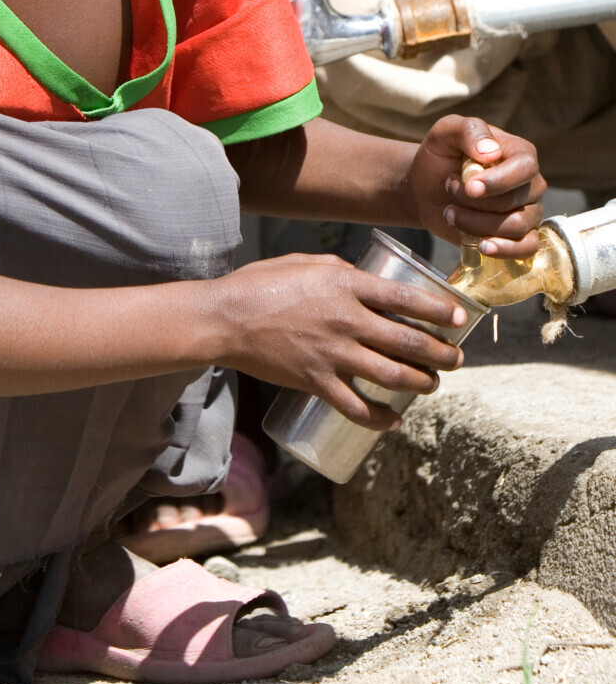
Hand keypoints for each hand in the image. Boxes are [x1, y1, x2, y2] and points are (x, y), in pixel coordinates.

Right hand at [221, 253, 466, 430]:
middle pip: (408, 342)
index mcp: (346, 287)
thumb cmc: (262, 283)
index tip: (459, 319)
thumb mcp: (306, 263)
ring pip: (392, 377)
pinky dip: (380, 419)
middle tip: (455, 358)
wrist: (224, 319)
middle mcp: (346, 321)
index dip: (439, 311)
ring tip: (432, 384)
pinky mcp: (315, 382)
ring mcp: (332, 355)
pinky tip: (394, 420)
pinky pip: (356, 408)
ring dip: (421, 384)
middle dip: (441, 354)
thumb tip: (368, 279)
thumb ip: (341, 271)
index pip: (406, 299)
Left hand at [410, 116, 544, 257]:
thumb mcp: (445, 132)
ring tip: (449, 213)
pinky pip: (527, 248)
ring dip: (476, 223)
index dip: (499, 181)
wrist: (425, 188)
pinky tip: (481, 246)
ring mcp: (528, 211)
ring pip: (515, 226)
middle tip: (448, 190)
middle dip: (474, 201)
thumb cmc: (440, 157)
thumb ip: (468, 130)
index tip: (470, 186)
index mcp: (520, 153)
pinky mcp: (519, 236)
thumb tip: (491, 151)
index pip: (525, 168)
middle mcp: (530, 183)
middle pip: (515, 200)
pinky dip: (505, 250)